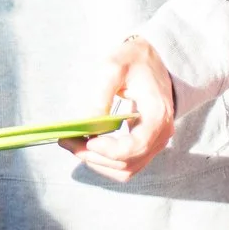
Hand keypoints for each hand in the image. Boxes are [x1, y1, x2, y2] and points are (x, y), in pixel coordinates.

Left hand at [64, 36, 176, 179]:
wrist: (151, 61)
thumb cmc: (134, 60)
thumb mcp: (113, 68)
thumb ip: (100, 96)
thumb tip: (87, 125)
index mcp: (158, 115)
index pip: (136, 146)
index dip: (109, 149)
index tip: (87, 140)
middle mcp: (161, 134)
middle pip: (127, 162)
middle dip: (93, 156)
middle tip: (67, 141)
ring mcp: (155, 143)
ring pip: (125, 169)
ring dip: (97, 162)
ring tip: (73, 145)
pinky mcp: (146, 146)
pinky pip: (126, 165)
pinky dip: (105, 162)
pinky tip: (87, 147)